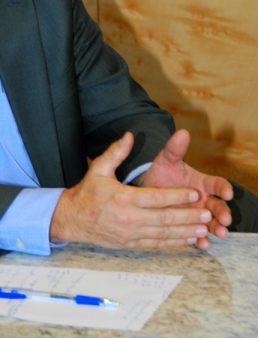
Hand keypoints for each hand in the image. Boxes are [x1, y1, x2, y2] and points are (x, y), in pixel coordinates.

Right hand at [50, 132, 212, 249]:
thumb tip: (129, 136)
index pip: (156, 198)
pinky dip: (173, 243)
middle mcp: (129, 218)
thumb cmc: (88, 192)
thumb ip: (116, 152)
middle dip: (188, 216)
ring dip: (185, 231)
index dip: (177, 197)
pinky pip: (156, 244)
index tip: (194, 194)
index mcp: (123, 198)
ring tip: (203, 228)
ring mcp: (130, 234)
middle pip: (164, 219)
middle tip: (207, 213)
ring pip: (163, 234)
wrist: (72, 218)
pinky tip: (187, 239)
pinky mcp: (130, 244)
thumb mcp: (99, 168)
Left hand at [139, 128, 232, 249]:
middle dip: (223, 213)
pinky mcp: (188, 225)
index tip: (227, 193)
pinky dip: (201, 239)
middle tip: (225, 220)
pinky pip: (197, 234)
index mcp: (201, 182)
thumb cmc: (161, 173)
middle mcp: (203, 199)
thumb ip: (174, 148)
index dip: (224, 188)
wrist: (147, 189)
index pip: (217, 184)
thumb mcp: (166, 160)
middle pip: (218, 206)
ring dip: (216, 228)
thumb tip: (182, 132)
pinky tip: (202, 244)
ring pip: (211, 222)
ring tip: (218, 233)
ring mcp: (196, 213)